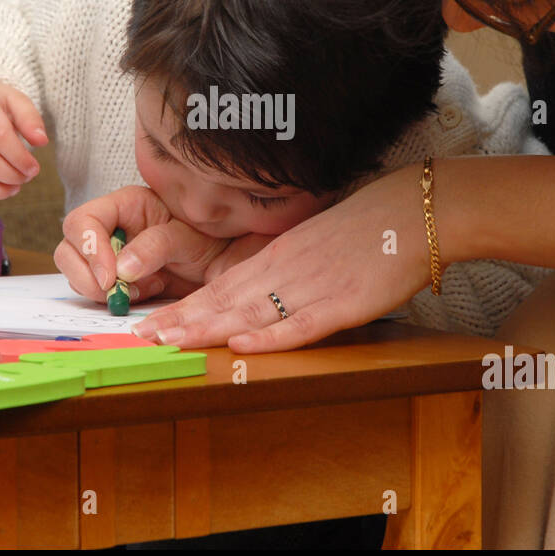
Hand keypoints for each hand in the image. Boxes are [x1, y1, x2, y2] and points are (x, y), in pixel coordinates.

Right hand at [54, 185, 276, 303]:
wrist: (229, 257)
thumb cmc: (211, 235)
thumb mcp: (187, 236)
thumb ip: (155, 245)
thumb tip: (122, 268)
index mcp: (123, 206)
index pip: (82, 221)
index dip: (87, 248)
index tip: (109, 276)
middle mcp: (110, 229)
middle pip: (68, 249)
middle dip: (86, 276)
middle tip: (115, 293)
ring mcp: (109, 256)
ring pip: (77, 273)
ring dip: (100, 290)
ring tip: (139, 292)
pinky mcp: (116, 281)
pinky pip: (97, 292)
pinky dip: (113, 300)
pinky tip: (144, 295)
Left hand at [134, 163, 434, 351]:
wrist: (413, 212)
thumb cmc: (368, 227)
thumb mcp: (314, 242)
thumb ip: (286, 267)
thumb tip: (259, 290)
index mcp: (277, 256)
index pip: (219, 286)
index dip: (183, 307)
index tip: (149, 323)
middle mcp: (285, 270)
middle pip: (223, 300)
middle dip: (180, 322)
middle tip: (141, 339)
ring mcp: (312, 286)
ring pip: (250, 312)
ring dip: (207, 329)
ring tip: (170, 344)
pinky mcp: (343, 303)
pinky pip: (300, 325)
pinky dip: (269, 336)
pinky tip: (241, 344)